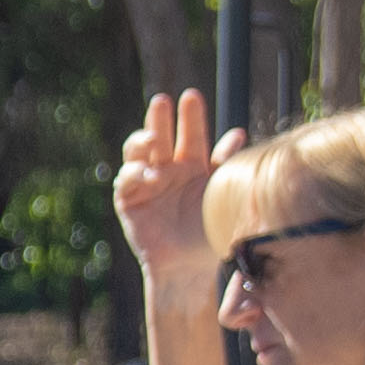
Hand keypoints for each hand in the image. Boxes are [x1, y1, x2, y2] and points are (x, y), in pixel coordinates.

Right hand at [113, 88, 224, 293]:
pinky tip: (150, 176)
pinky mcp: (129, 201)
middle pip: (161, 135)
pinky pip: (126, 180)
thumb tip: (237, 132)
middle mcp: (168, 170)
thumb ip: (225, 164)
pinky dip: (135, 174)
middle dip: (160, 117)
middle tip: (163, 101)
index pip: (190, 134)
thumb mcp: (222, 194)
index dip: (191, 116)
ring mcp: (146, 184)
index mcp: (193, 165)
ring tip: (152, 138)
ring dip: (141, 139)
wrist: (189, 267)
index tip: (192, 97)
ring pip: (138, 152)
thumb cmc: (210, 233)